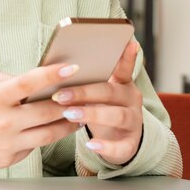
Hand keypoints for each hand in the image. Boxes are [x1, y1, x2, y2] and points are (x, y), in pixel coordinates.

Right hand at [0, 63, 79, 171]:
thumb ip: (7, 79)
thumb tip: (35, 81)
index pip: (30, 83)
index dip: (53, 75)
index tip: (73, 68)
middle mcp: (2, 122)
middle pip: (47, 111)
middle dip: (70, 101)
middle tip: (84, 92)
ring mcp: (7, 144)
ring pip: (49, 133)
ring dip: (67, 123)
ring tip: (79, 113)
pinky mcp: (8, 159)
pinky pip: (34, 145)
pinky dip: (45, 135)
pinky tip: (54, 126)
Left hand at [52, 41, 142, 165]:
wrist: (116, 141)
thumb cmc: (99, 109)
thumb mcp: (95, 94)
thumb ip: (84, 81)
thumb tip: (55, 70)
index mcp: (122, 83)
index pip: (124, 67)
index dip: (127, 56)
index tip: (129, 42)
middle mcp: (131, 99)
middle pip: (110, 91)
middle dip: (84, 92)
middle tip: (60, 95)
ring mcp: (133, 122)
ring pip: (117, 115)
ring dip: (92, 114)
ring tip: (70, 115)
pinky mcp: (130, 145)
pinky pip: (120, 146)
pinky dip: (106, 146)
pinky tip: (91, 144)